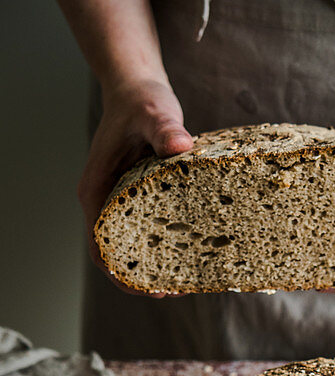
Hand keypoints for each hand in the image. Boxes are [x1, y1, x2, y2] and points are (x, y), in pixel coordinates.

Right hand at [78, 77, 193, 294]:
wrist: (138, 86)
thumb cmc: (141, 100)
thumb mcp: (155, 112)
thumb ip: (165, 128)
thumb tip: (180, 144)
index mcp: (97, 189)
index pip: (101, 245)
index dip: (123, 273)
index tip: (151, 289)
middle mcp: (106, 200)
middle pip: (119, 252)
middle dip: (145, 275)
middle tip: (178, 289)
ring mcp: (122, 200)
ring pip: (135, 242)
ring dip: (157, 262)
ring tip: (189, 277)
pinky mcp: (140, 196)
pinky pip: (151, 226)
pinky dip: (168, 240)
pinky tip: (195, 248)